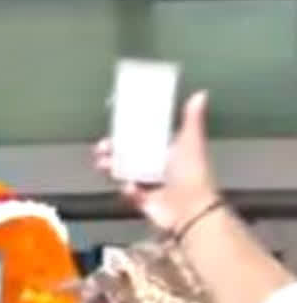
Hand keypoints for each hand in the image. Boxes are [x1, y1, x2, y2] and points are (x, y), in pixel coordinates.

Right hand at [94, 92, 218, 231]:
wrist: (190, 209)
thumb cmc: (191, 173)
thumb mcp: (190, 141)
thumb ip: (191, 119)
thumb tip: (201, 93)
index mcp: (168, 150)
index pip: (143, 139)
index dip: (126, 134)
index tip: (113, 130)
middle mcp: (159, 166)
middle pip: (128, 156)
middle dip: (112, 152)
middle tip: (100, 149)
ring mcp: (151, 185)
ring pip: (124, 173)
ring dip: (111, 168)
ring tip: (103, 165)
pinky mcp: (144, 201)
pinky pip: (129, 193)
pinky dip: (128, 190)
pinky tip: (131, 188)